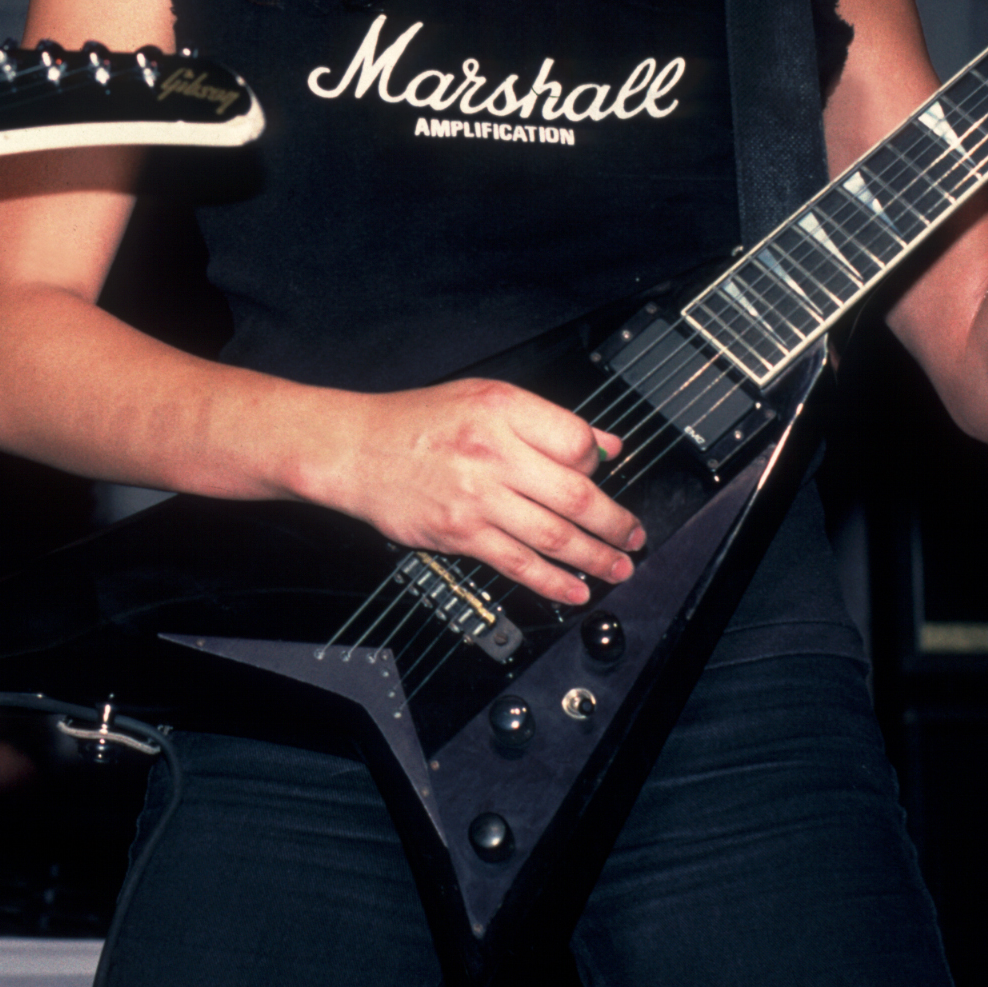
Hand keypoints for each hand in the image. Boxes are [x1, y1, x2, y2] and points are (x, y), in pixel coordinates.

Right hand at [318, 377, 642, 604]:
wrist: (353, 449)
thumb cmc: (414, 423)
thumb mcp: (482, 397)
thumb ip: (546, 420)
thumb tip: (605, 446)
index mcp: (502, 410)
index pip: (577, 441)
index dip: (600, 463)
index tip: (607, 477)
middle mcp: (492, 451)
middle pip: (575, 494)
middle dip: (615, 523)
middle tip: (633, 536)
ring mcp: (476, 496)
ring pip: (553, 534)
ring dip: (595, 557)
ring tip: (617, 567)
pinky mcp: (459, 533)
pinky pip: (517, 563)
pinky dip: (552, 582)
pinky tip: (575, 589)